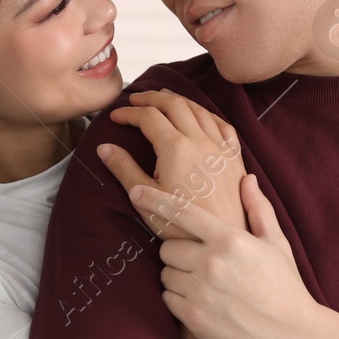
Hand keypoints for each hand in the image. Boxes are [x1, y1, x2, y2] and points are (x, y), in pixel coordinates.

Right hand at [98, 89, 247, 238]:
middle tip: (136, 99)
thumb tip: (104, 148)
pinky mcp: (234, 158)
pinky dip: (207, 114)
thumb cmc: (182, 225)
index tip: (116, 117)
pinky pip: (222, 125)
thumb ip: (124, 169)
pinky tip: (201, 116)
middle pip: (174, 105)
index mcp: (175, 148)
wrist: (221, 241)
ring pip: (199, 110)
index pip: (148, 117)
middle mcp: (199, 140)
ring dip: (178, 100)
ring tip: (164, 99)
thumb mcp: (145, 199)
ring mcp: (219, 147)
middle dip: (152, 98)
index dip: (129, 113)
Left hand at [123, 173, 320, 338]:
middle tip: (201, 264)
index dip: (155, 199)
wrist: (293, 336)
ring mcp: (200, 291)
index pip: (181, 212)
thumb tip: (246, 179)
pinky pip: (167, 299)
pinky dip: (179, 300)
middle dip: (179, 254)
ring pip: (166, 274)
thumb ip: (258, 209)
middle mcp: (211, 263)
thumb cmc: (285, 286)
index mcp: (229, 240)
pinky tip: (203, 304)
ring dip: (178, 278)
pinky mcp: (193, 318)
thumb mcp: (276, 243)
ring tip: (206, 287)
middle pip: (167, 248)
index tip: (136, 192)